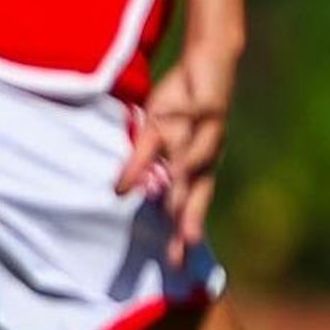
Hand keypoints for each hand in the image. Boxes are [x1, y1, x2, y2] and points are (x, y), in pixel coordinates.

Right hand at [116, 46, 237, 254]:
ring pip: (194, 171)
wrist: (208, 62)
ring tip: (175, 222)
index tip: (176, 267)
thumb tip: (120, 193)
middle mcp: (204, 157)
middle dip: (187, 226)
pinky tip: (177, 170)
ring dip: (184, 196)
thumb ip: (141, 162)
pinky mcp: (209, 112)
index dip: (183, 235)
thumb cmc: (180, 102)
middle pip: (195, 197)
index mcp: (195, 166)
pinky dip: (183, 151)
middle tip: (182, 255)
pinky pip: (192, 132)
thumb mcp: (155, 133)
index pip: (188, 206)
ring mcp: (208, 136)